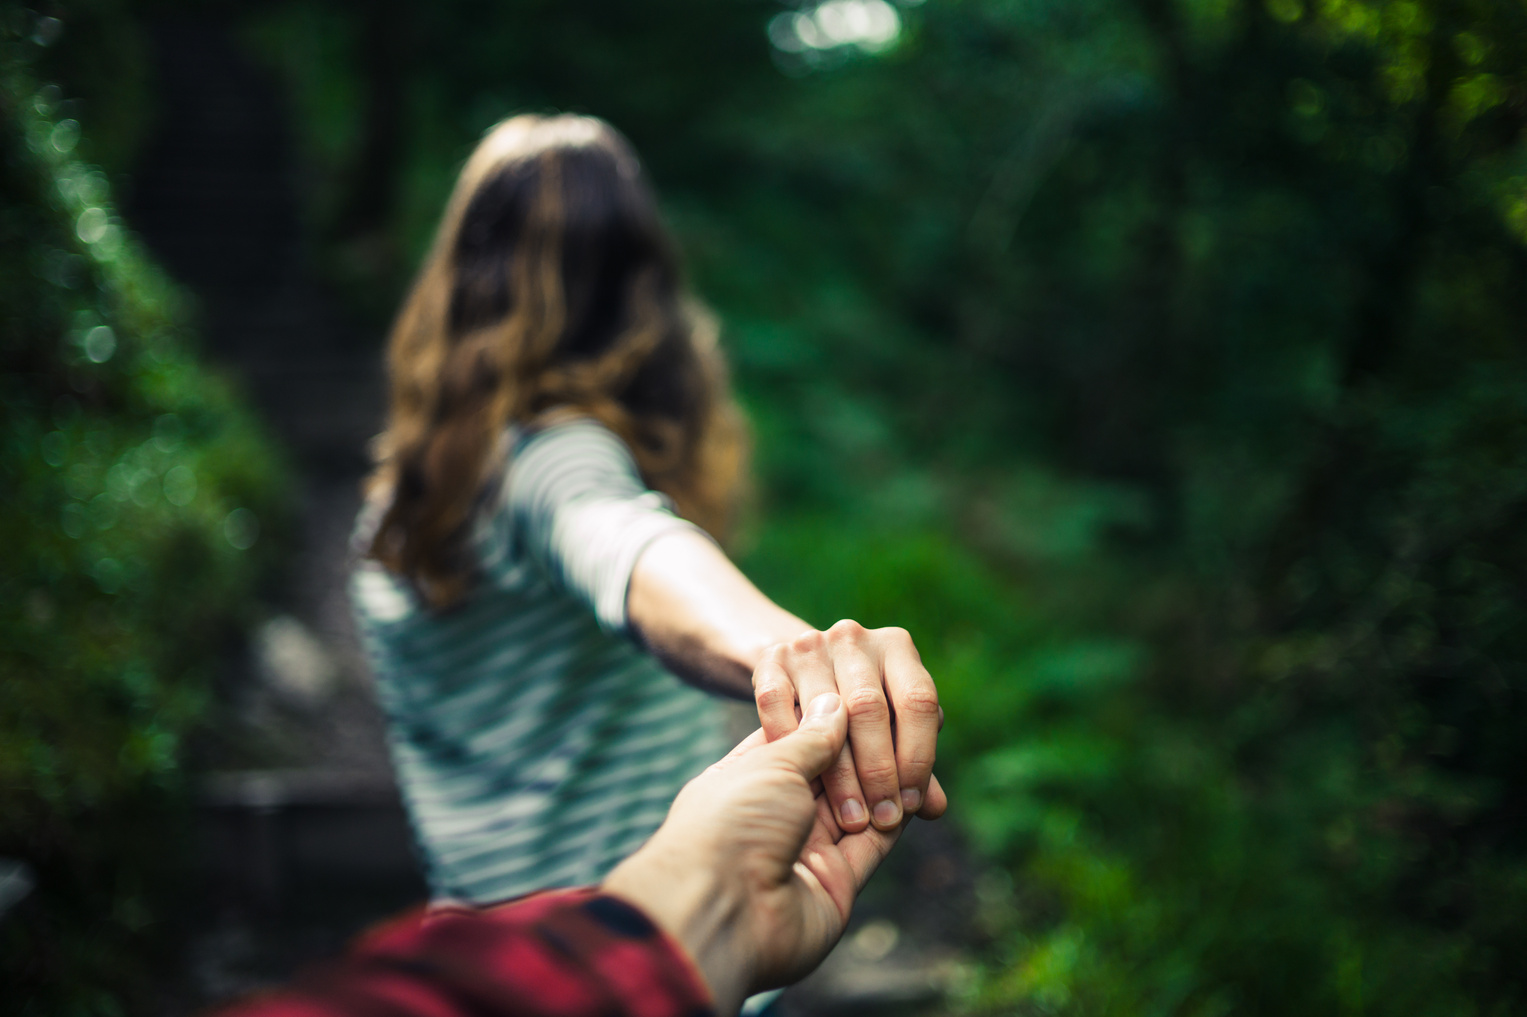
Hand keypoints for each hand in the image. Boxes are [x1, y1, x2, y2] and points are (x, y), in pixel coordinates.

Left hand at [603, 694, 902, 1015]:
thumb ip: (812, 737)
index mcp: (747, 777)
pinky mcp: (834, 882)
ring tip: (923, 748)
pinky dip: (895, 820)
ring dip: (887, 783)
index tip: (871, 695)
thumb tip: (835, 703)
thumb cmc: (731, 823)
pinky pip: (873, 844)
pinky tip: (920, 793)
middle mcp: (776, 813)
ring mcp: (804, 848)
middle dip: (868, 749)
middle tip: (909, 720)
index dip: (835, 719)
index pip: (799, 738)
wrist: (722, 910)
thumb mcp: (771, 764)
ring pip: (858, 805)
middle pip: (832, 772)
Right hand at [753, 621, 946, 833]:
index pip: (919, 701)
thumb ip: (911, 761)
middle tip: (880, 818)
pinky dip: (791, 745)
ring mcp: (810, 644)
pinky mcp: (771, 658)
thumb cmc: (858, 708)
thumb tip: (934, 807)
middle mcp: (855, 638)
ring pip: (827, 710)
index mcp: (897, 646)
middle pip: (871, 708)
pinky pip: (777, 704)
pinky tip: (802, 782)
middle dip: (878, 772)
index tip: (910, 805)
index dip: (919, 756)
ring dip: (839, 774)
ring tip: (849, 817)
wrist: (799, 671)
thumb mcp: (891, 725)